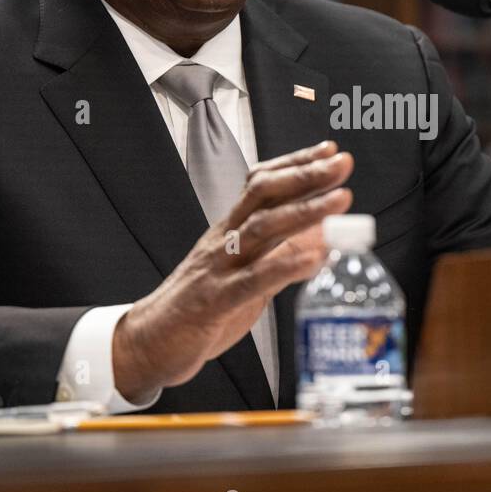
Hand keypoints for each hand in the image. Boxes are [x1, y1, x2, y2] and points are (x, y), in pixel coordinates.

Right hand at [112, 140, 353, 401]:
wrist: (149, 341)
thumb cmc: (200, 306)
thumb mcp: (246, 274)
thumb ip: (281, 256)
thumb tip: (324, 240)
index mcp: (230, 230)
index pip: (263, 185)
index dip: (296, 164)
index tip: (329, 150)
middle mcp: (224, 240)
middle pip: (264, 196)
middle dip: (306, 176)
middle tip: (341, 163)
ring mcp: (219, 267)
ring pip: (262, 229)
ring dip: (304, 212)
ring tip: (340, 200)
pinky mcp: (215, 300)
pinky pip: (253, 280)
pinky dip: (285, 267)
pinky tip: (314, 258)